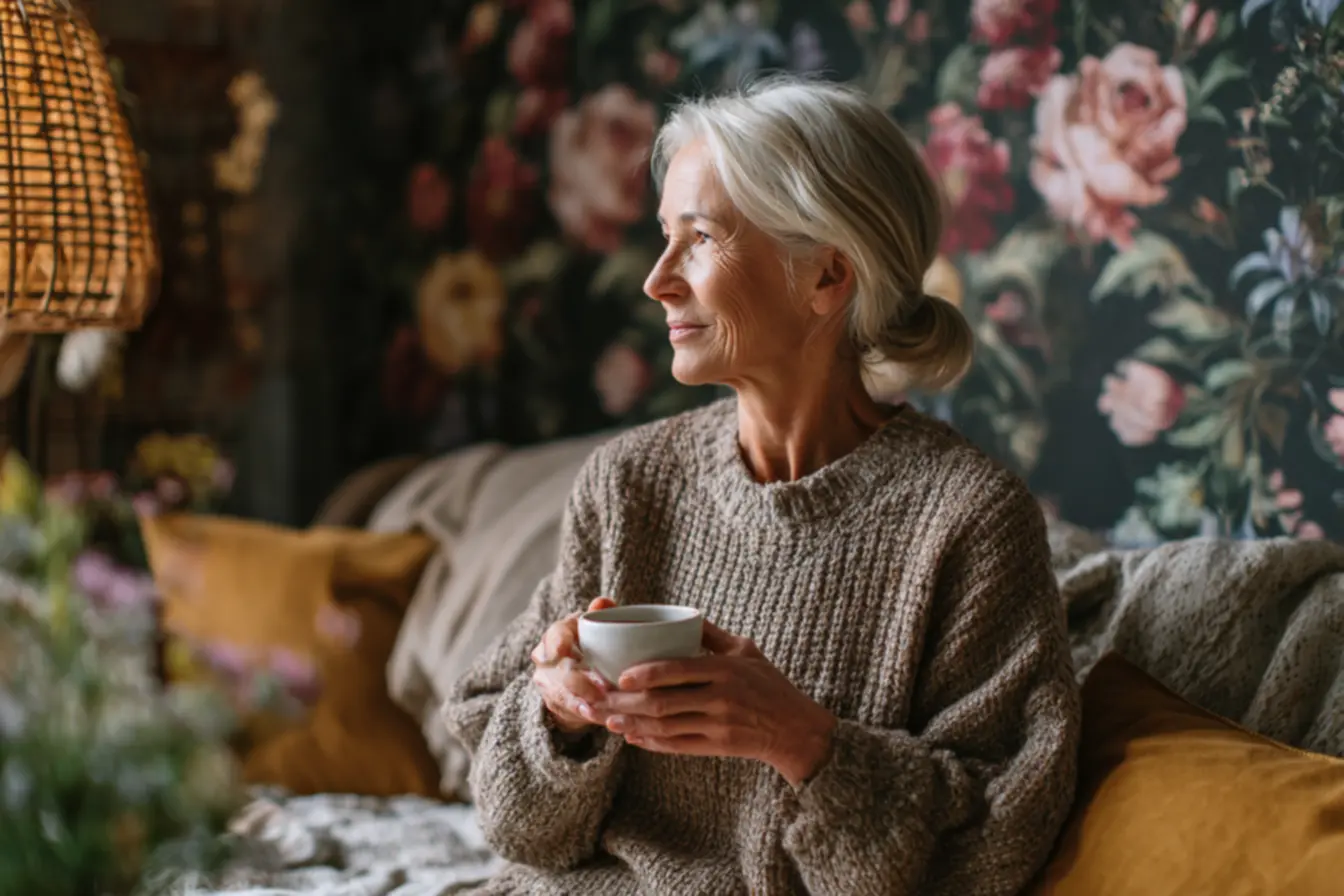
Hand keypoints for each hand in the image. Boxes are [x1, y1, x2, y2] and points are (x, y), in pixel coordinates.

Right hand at [530, 597, 614, 733]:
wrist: (580, 669)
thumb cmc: (593, 642)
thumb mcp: (598, 628)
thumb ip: (602, 615)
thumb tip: (603, 603)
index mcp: (558, 634)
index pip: (554, 634)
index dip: (556, 641)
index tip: (562, 649)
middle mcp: (547, 659)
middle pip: (558, 670)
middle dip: (578, 681)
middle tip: (602, 687)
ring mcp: (548, 684)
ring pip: (560, 694)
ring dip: (580, 702)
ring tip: (598, 707)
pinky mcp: (555, 705)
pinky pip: (566, 712)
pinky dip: (582, 715)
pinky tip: (596, 717)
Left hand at [597, 620, 836, 786]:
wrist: (795, 729)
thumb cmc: (770, 684)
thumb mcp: (746, 650)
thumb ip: (712, 635)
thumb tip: (680, 615)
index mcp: (725, 670)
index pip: (678, 670)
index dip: (646, 674)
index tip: (620, 676)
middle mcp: (721, 698)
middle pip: (663, 702)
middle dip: (624, 703)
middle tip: (598, 699)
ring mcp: (718, 725)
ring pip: (665, 726)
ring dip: (631, 724)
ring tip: (606, 719)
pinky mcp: (717, 746)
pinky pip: (677, 746)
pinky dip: (651, 742)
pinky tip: (632, 738)